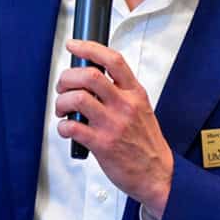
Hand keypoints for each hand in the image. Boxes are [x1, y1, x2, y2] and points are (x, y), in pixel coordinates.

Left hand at [55, 39, 173, 217]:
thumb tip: (91, 80)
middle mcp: (124, 105)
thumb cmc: (146, 143)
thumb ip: (120, 93)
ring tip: (62, 110)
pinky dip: (63, 126)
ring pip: (77, 99)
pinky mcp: (102, 144)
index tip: (74, 45)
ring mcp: (113, 124)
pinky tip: (67, 129)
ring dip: (61, 102)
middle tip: (63, 87)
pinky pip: (72, 127)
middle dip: (67, 78)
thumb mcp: (141, 109)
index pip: (113, 60)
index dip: (89, 48)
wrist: (157, 174)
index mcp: (135, 93)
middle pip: (89, 76)